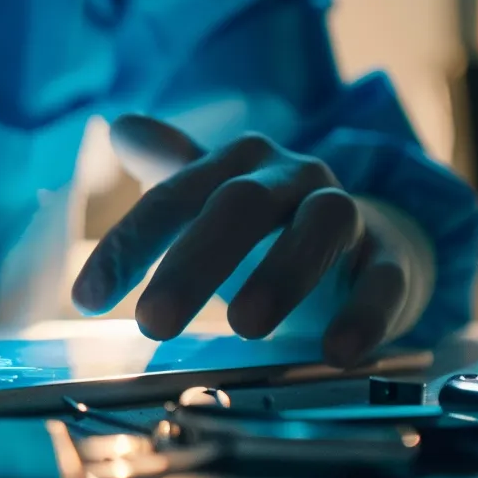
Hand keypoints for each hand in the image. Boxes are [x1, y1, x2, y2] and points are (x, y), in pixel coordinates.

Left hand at [71, 115, 416, 367]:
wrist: (372, 236)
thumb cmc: (272, 223)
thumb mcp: (217, 194)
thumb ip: (169, 167)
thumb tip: (121, 126)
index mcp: (239, 163)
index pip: (174, 195)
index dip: (128, 244)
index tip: (86, 297)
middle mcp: (292, 177)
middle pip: (241, 205)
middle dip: (195, 262)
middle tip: (152, 322)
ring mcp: (347, 213)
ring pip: (321, 227)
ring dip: (282, 275)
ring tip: (246, 327)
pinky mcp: (391, 257)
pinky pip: (384, 278)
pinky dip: (365, 313)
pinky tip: (338, 350)